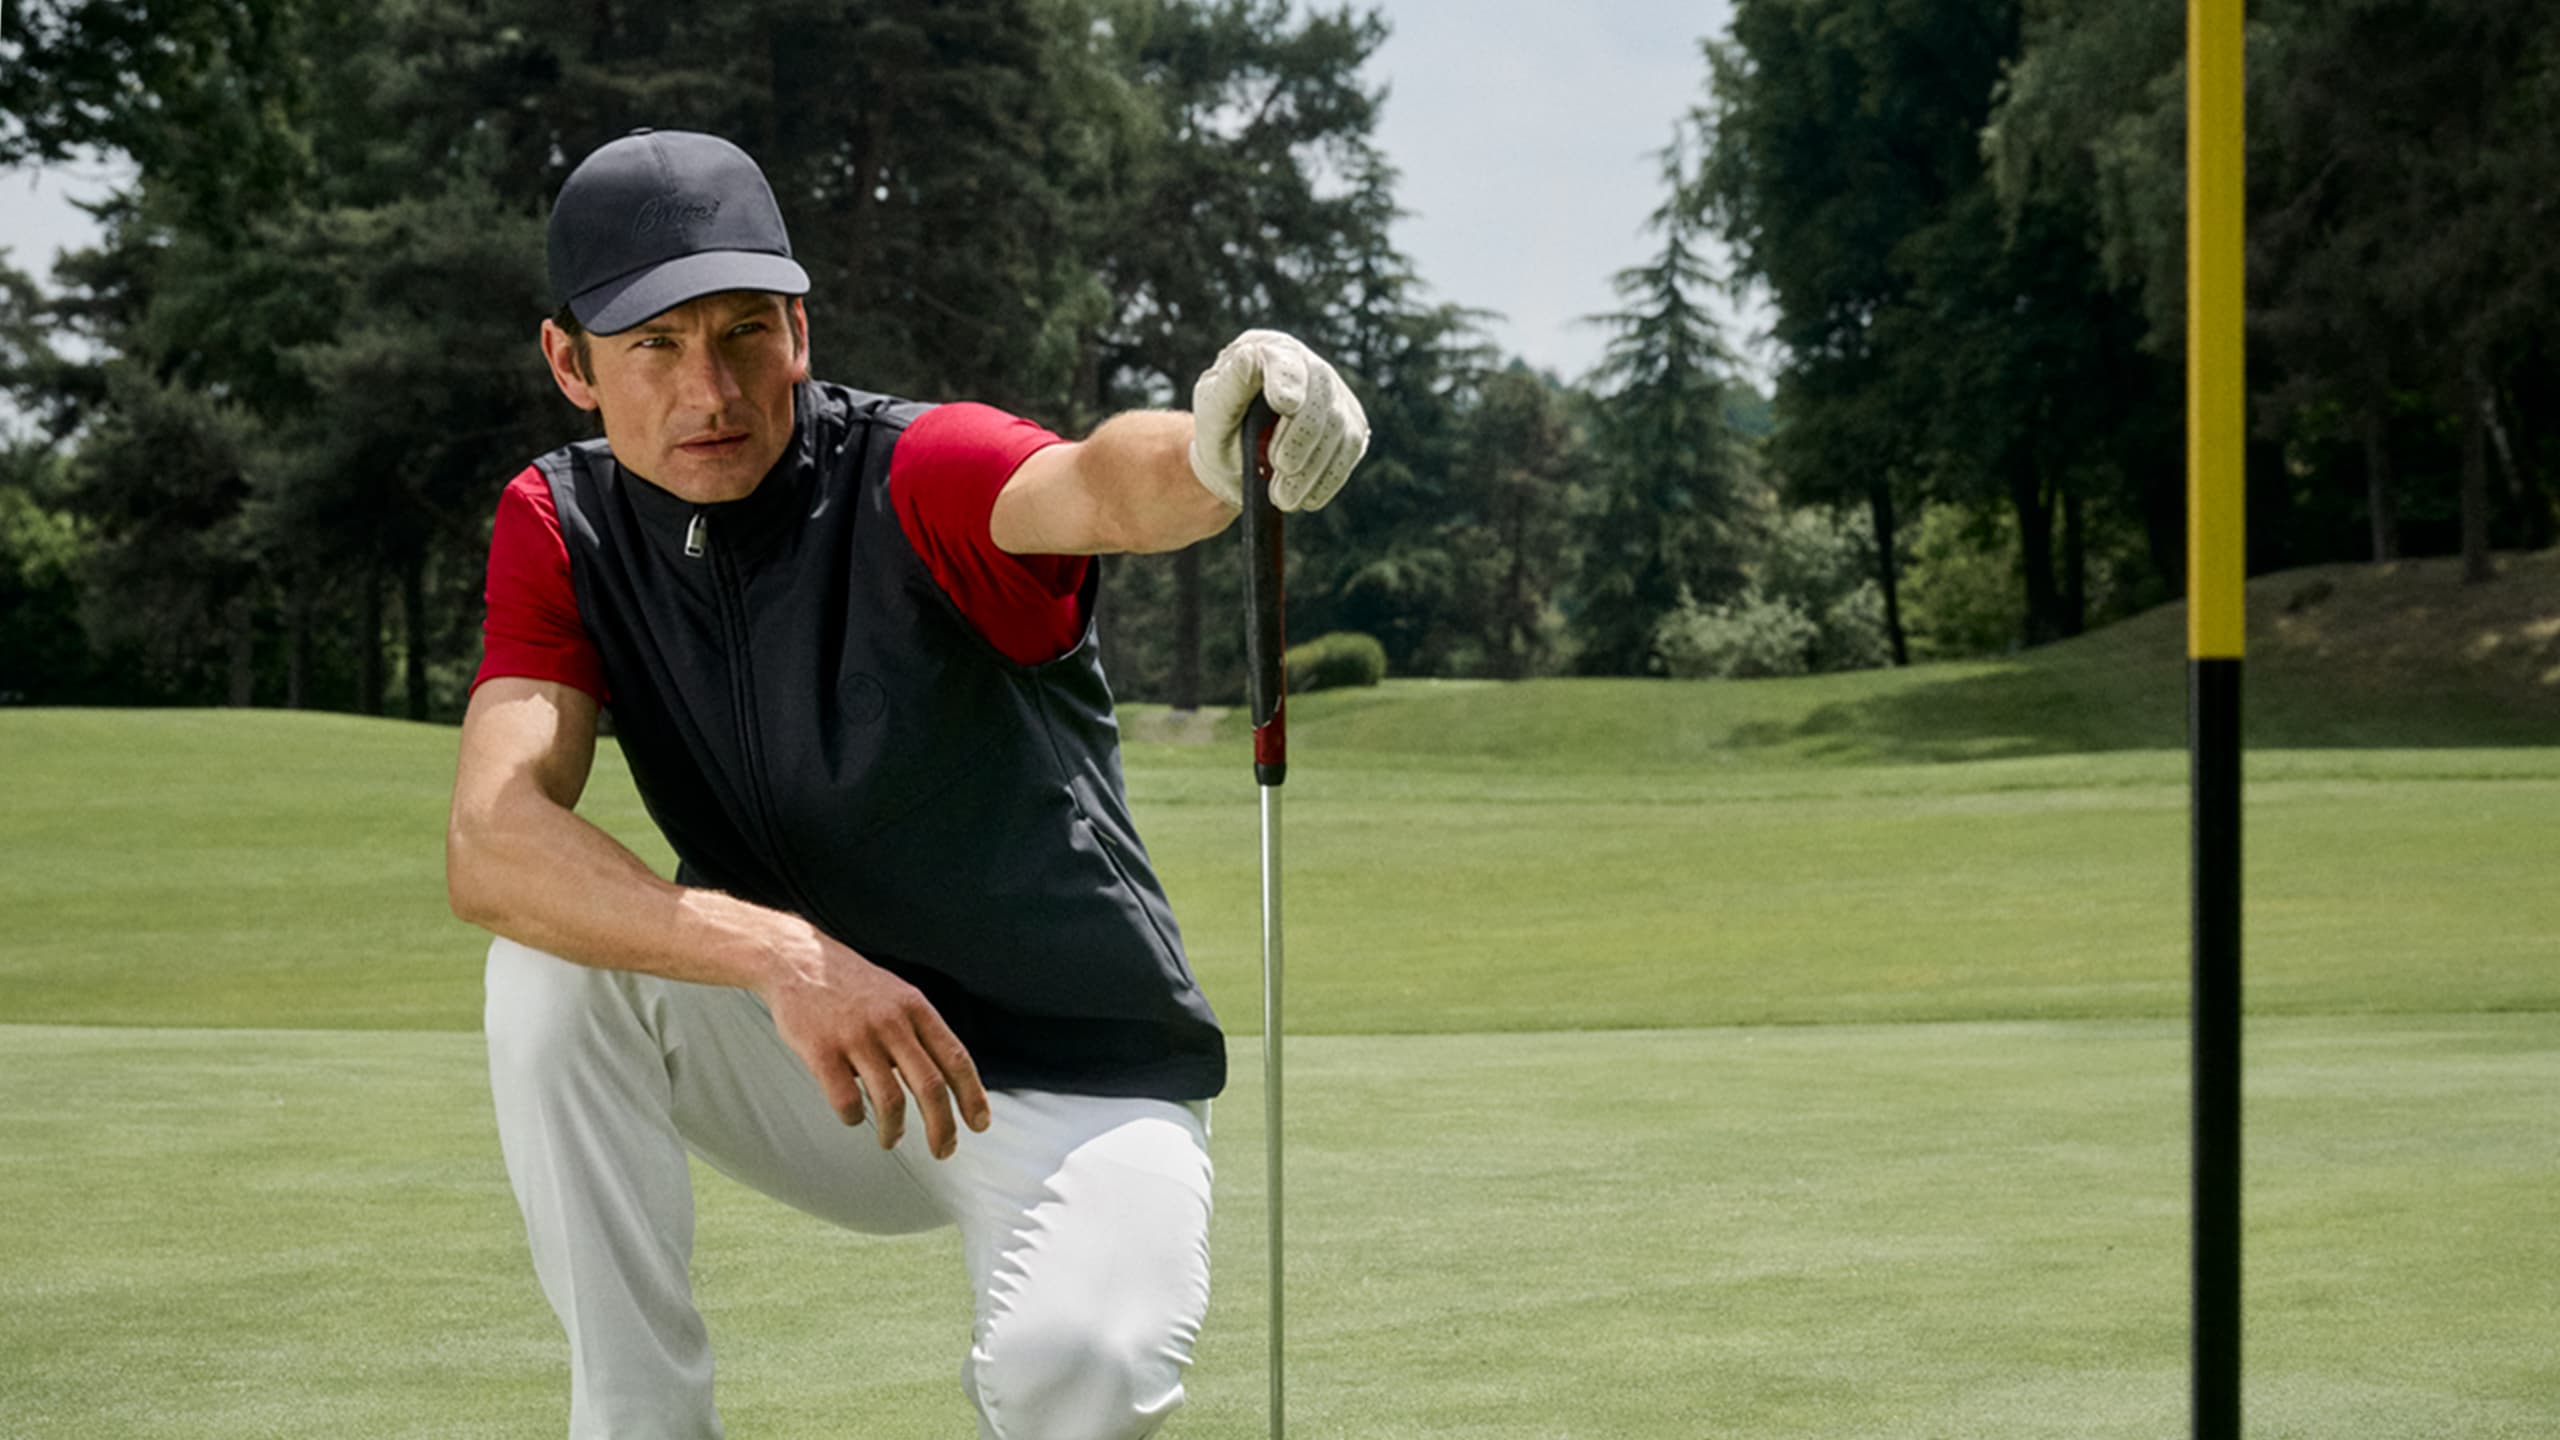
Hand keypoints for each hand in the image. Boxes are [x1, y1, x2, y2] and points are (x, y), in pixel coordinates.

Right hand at [758, 934, 990, 1158]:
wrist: (798, 959)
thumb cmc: (852, 984)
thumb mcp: (898, 995)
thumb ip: (921, 1031)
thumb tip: (948, 1078)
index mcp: (915, 1008)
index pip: (956, 1058)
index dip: (972, 1096)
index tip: (979, 1124)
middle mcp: (891, 1022)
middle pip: (929, 1086)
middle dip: (942, 1128)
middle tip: (944, 1150)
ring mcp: (856, 1036)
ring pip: (890, 1100)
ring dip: (895, 1130)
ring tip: (891, 1139)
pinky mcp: (821, 1051)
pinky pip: (846, 1100)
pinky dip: (854, 1118)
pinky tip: (854, 1117)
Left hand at [1188, 329, 1369, 511]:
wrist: (1240, 462)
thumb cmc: (1222, 429)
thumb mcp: (1212, 411)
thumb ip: (1230, 386)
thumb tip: (1250, 357)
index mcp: (1269, 351)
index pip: (1283, 359)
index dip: (1287, 380)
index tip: (1284, 405)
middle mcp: (1308, 366)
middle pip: (1319, 396)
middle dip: (1300, 438)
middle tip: (1279, 469)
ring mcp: (1335, 395)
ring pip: (1338, 428)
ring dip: (1312, 468)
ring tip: (1283, 498)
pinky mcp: (1352, 427)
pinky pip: (1350, 451)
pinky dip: (1328, 478)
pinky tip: (1306, 498)